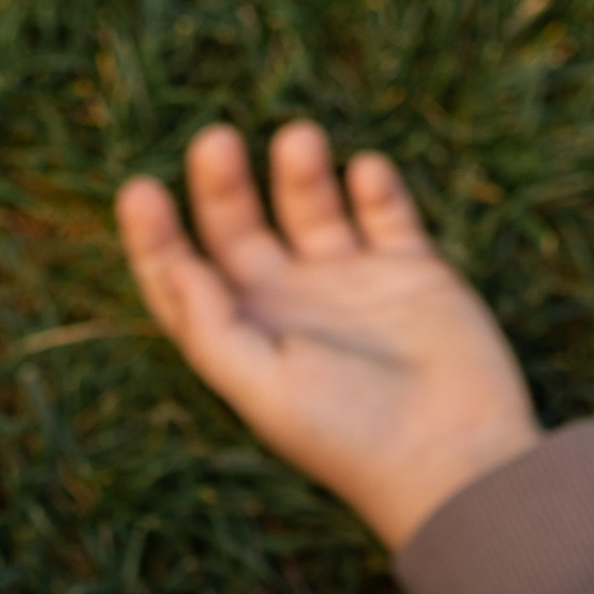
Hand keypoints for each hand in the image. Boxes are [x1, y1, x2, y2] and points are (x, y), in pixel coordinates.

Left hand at [116, 122, 540, 549]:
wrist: (454, 453)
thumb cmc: (350, 433)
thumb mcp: (266, 388)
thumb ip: (214, 330)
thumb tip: (177, 269)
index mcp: (245, 340)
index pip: (184, 279)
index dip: (156, 238)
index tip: (140, 190)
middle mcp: (290, 306)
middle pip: (238, 228)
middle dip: (222, 184)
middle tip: (215, 141)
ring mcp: (351, 284)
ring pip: (310, 206)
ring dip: (299, 170)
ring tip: (298, 139)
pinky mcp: (412, 271)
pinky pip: (386, 213)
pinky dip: (375, 187)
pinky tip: (366, 172)